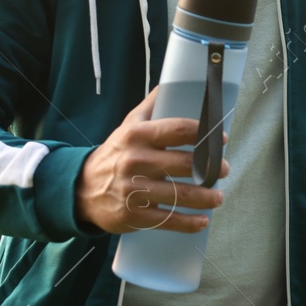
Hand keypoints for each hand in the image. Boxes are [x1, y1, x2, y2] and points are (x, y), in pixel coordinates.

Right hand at [76, 86, 226, 234]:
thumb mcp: (128, 126)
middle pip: (185, 164)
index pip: (178, 130)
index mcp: (137, 135)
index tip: (221, 139)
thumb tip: (171, 83)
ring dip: (206, 197)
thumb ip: (151, 106)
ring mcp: (134, 190)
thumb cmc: (115, 154)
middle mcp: (135, 161)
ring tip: (218, 197)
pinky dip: (189, 223)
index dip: (204, 134)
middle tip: (224, 170)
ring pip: (181, 195)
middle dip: (212, 169)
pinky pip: (168, 220)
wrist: (81, 189)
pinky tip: (203, 220)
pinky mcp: (133, 215)